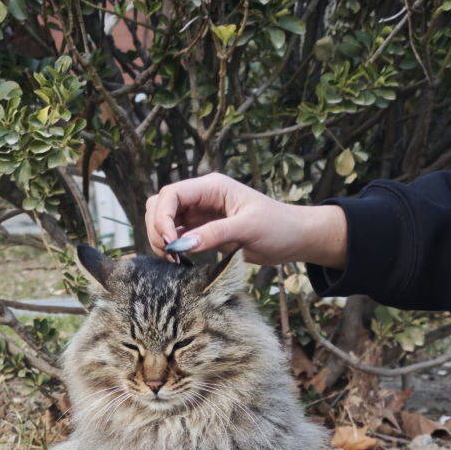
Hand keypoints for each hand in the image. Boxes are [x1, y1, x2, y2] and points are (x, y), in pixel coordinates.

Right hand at [145, 173, 346, 269]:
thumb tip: (182, 244)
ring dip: (161, 240)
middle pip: (160, 205)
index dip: (162, 217)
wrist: (293, 238)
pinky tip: (180, 261)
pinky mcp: (201, 231)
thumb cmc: (277, 226)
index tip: (169, 243)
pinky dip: (171, 248)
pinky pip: (175, 236)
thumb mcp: (247, 229)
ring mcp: (199, 214)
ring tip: (174, 261)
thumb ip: (215, 234)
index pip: (172, 194)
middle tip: (170, 256)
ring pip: (163, 220)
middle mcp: (201, 197)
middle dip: (157, 229)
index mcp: (211, 187)